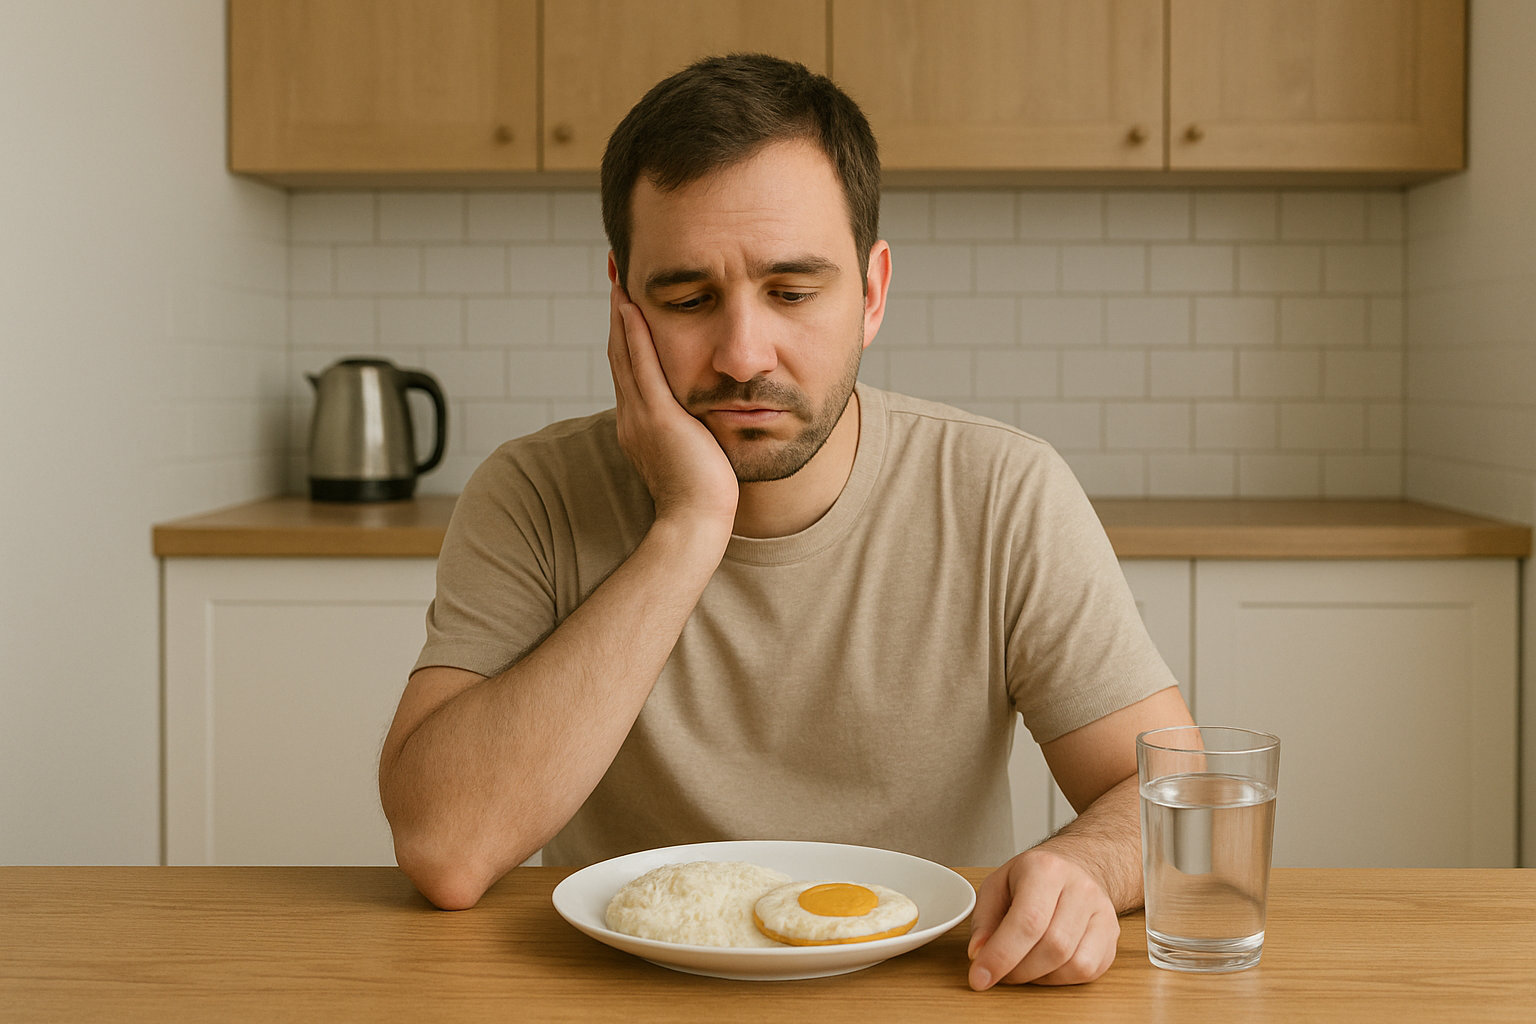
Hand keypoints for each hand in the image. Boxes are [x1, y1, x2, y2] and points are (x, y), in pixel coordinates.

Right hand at [607, 283, 738, 530]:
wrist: (696, 522)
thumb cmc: (703, 497)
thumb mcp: (694, 453)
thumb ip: (692, 432)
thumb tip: (705, 419)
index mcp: (640, 424)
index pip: (629, 369)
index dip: (624, 334)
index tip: (626, 302)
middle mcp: (632, 416)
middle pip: (619, 353)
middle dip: (617, 314)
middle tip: (615, 275)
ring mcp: (641, 416)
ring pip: (624, 353)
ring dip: (620, 314)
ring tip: (618, 278)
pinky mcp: (656, 418)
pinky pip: (641, 367)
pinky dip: (633, 335)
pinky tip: (631, 307)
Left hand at [966, 846, 1120, 988]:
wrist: (1074, 868)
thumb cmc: (1031, 878)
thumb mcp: (997, 885)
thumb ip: (984, 920)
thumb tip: (979, 954)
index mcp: (1045, 869)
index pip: (1027, 921)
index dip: (1001, 956)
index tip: (979, 977)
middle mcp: (1080, 888)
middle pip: (1053, 946)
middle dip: (1018, 970)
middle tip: (998, 973)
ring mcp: (1102, 912)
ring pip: (1073, 963)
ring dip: (1039, 977)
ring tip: (1020, 966)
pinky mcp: (1112, 935)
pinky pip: (1088, 971)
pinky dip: (1060, 978)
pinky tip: (1044, 966)